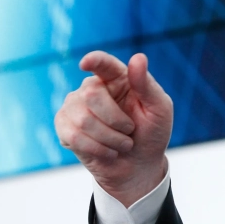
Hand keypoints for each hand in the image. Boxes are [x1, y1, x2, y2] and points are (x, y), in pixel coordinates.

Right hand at [55, 51, 173, 206]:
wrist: (139, 166)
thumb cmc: (152, 133)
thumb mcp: (159, 109)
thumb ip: (147, 85)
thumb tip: (138, 57)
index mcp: (118, 77)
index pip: (103, 63)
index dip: (94, 60)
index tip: (86, 63)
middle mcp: (93, 87)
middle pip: (91, 95)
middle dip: (116, 120)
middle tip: (130, 130)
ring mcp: (75, 106)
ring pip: (83, 119)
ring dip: (110, 138)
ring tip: (122, 143)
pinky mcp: (64, 127)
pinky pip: (73, 136)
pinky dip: (97, 149)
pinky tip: (108, 151)